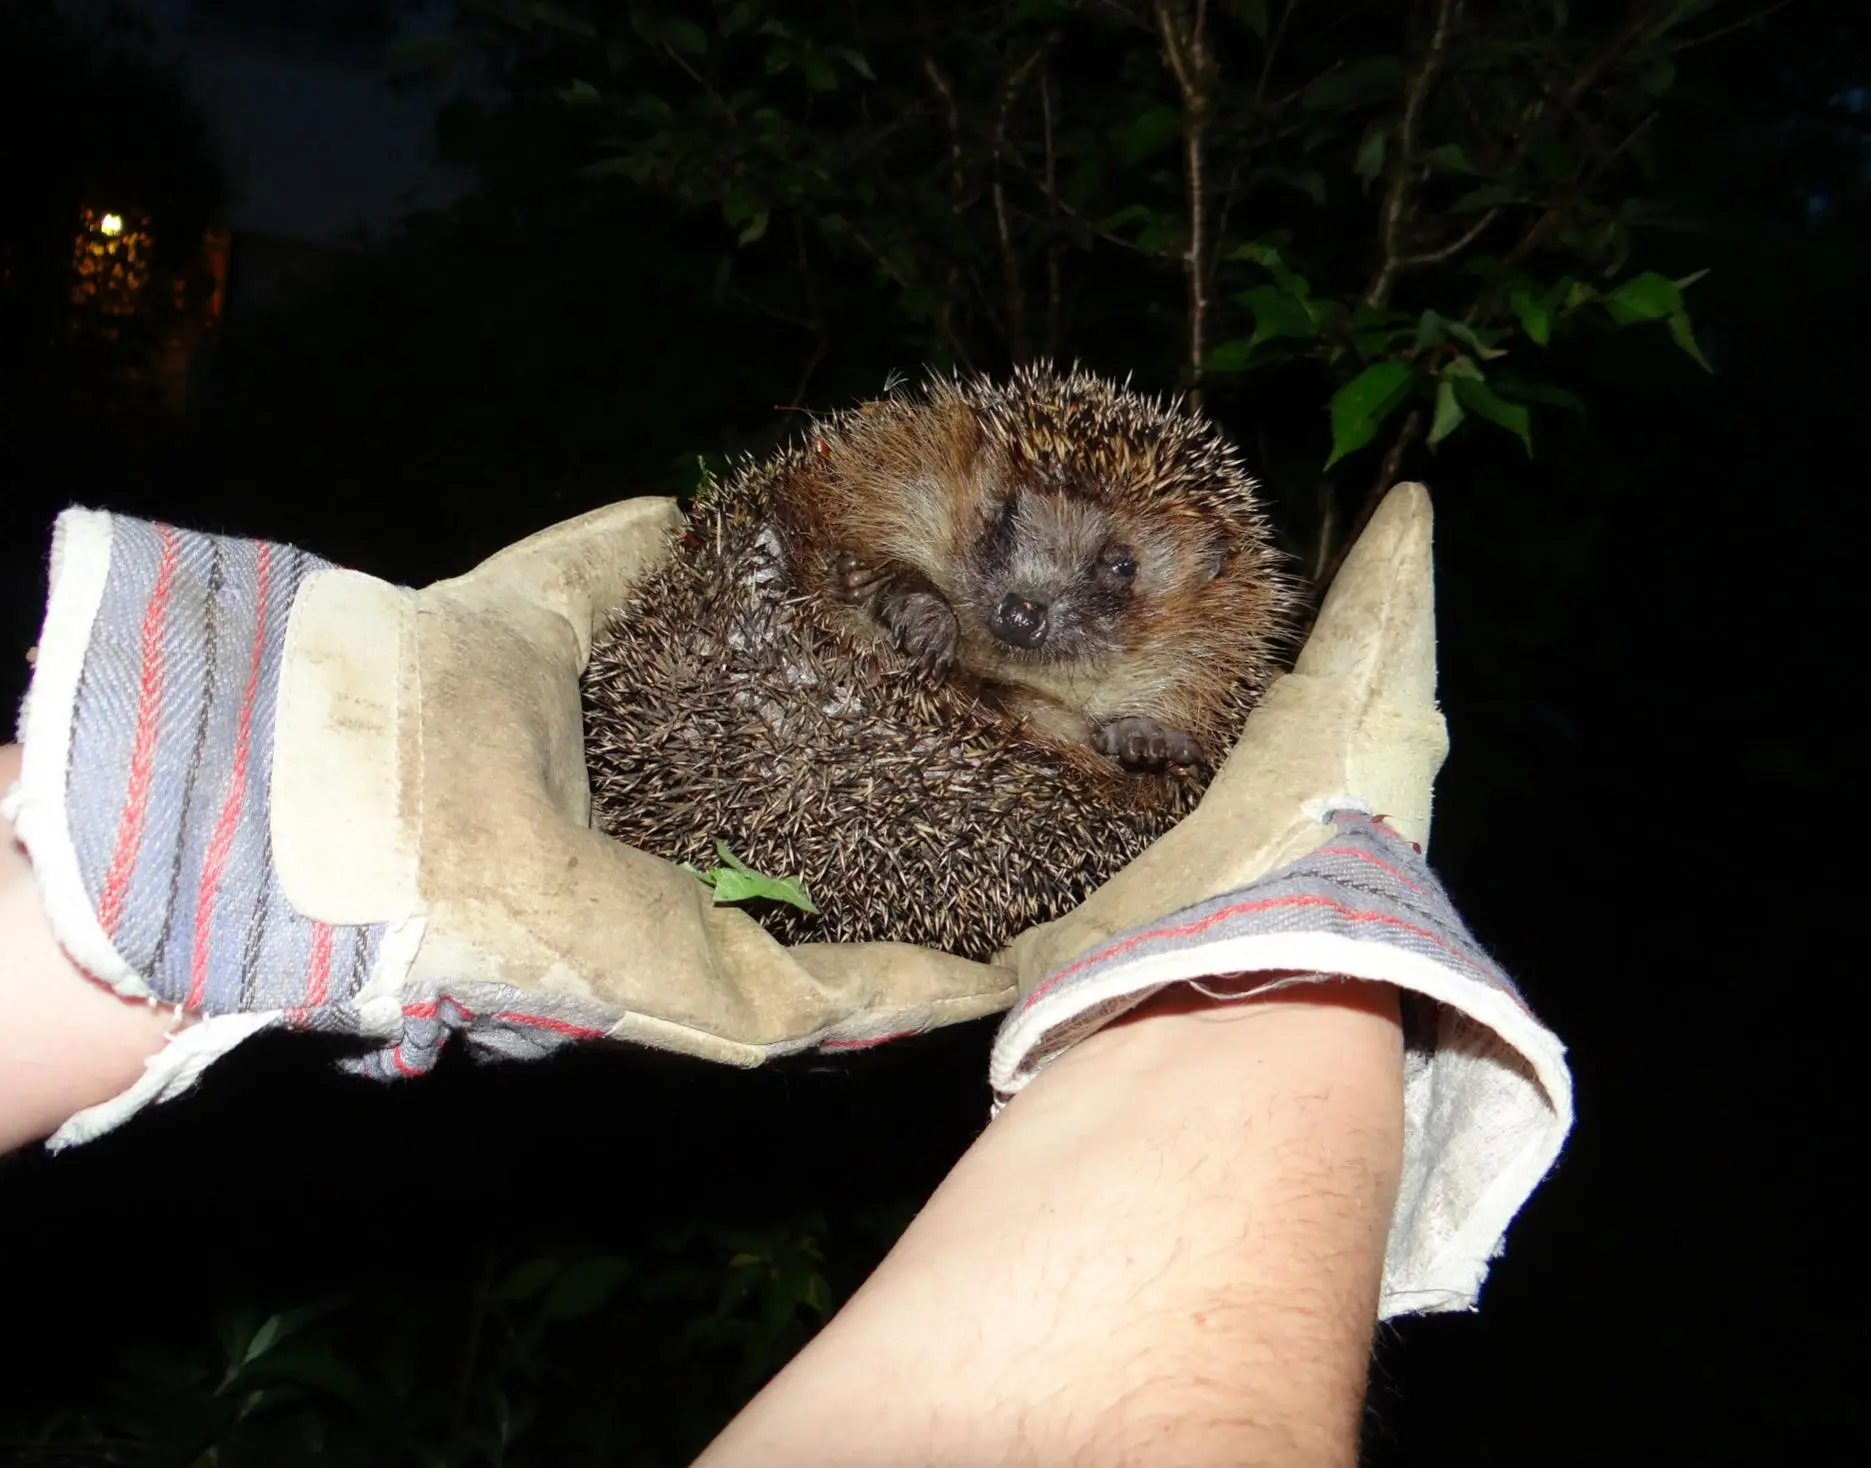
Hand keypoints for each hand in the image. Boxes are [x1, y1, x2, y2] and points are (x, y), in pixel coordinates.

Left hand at [7, 502, 1013, 1145]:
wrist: (372, 791)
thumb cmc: (437, 706)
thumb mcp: (547, 607)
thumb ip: (609, 563)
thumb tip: (674, 509)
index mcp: (650, 823)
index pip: (786, 823)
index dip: (870, 796)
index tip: (949, 757)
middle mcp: (689, 904)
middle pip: (838, 909)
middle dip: (935, 883)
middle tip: (1031, 845)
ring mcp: (711, 969)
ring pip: (868, 974)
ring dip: (960, 949)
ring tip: (1056, 911)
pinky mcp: (726, 1007)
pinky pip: (854, 1005)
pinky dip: (936, 989)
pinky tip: (1017, 962)